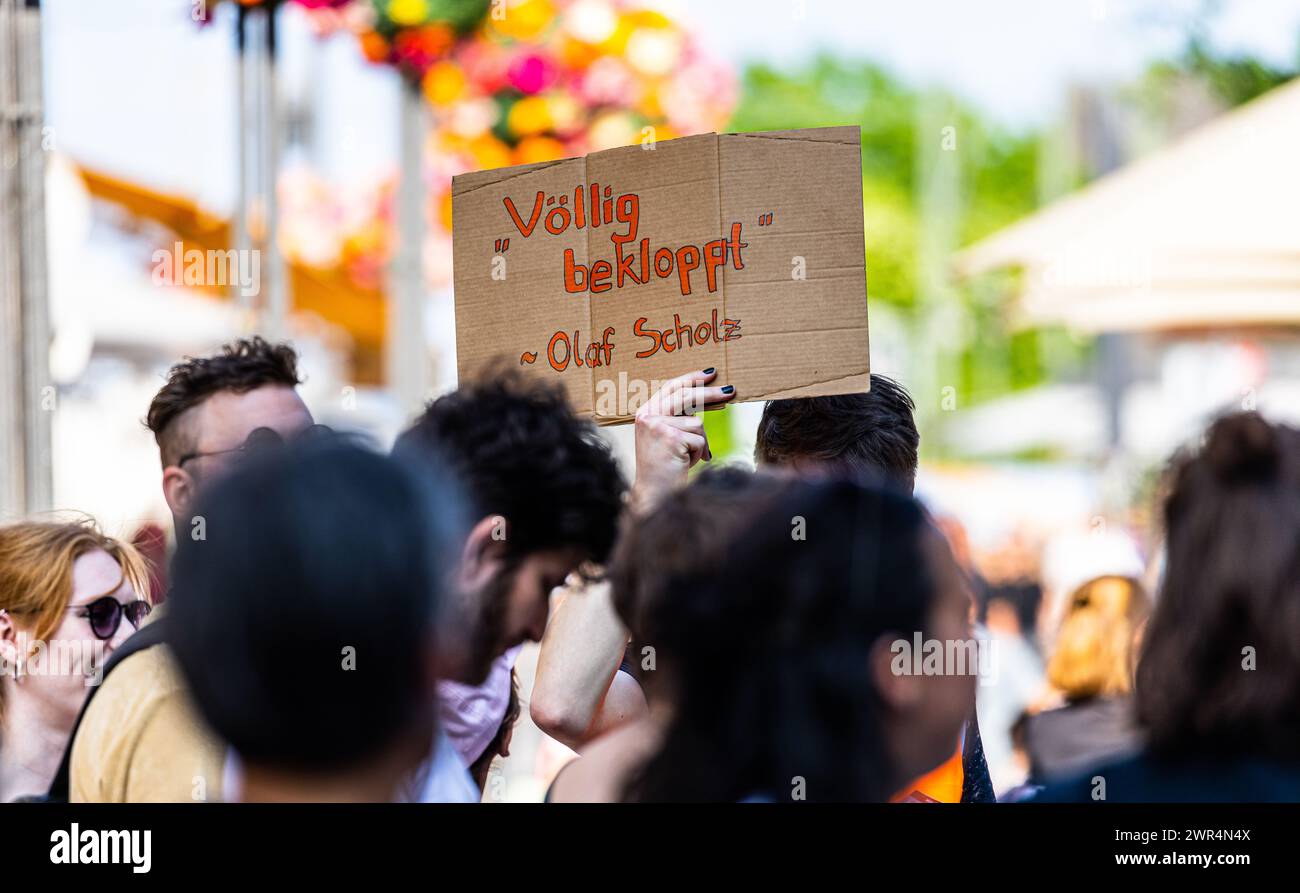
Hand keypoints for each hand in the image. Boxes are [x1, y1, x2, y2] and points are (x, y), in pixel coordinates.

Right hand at [629, 368, 734, 512]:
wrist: (654, 493)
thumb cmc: (665, 467)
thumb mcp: (666, 436)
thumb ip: (677, 416)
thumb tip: (707, 396)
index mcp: (645, 412)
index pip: (671, 387)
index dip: (691, 378)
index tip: (710, 373)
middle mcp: (647, 416)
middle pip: (686, 396)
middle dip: (711, 393)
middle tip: (731, 390)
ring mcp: (657, 426)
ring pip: (697, 422)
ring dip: (700, 442)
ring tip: (689, 456)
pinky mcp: (670, 437)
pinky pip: (699, 439)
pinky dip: (700, 453)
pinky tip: (687, 462)